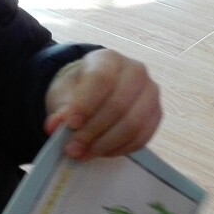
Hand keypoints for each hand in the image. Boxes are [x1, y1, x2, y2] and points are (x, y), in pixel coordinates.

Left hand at [44, 49, 161, 160]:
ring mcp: (150, 93)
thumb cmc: (79, 91)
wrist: (96, 92)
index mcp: (109, 60)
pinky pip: (142, 136)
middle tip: (72, 149)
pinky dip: (120, 149)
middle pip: (119, 105)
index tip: (70, 125)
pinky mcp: (157, 114)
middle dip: (94, 131)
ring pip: (134, 124)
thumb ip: (61, 110)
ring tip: (84, 154)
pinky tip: (102, 152)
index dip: (86, 105)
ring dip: (106, 144)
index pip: (102, 79)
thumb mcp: (63, 95)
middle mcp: (136, 72)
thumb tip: (56, 126)